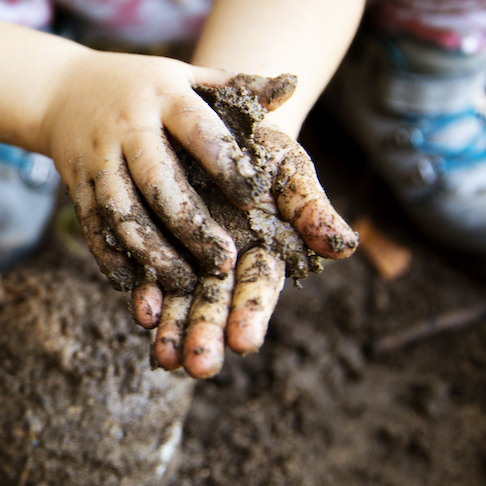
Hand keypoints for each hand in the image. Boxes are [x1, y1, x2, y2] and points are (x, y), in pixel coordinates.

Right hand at [41, 54, 356, 377]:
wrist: (59, 89)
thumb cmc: (142, 86)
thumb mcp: (187, 76)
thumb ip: (237, 85)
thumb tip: (294, 84)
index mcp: (164, 96)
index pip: (198, 130)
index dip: (226, 164)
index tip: (255, 200)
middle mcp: (127, 127)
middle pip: (157, 179)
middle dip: (189, 225)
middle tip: (224, 262)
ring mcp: (97, 157)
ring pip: (121, 210)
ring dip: (150, 250)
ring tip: (183, 282)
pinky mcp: (75, 184)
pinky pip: (91, 225)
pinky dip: (110, 257)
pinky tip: (133, 283)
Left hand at [155, 120, 358, 377]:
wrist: (216, 117)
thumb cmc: (264, 146)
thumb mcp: (290, 169)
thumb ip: (311, 208)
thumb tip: (345, 245)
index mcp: (266, 249)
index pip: (259, 287)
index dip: (251, 313)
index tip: (243, 343)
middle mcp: (229, 259)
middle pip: (218, 301)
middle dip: (208, 333)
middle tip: (198, 367)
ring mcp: (192, 254)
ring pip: (183, 297)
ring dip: (174, 328)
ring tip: (164, 360)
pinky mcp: (160, 241)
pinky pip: (150, 273)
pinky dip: (147, 295)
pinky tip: (140, 316)